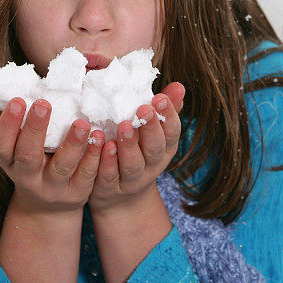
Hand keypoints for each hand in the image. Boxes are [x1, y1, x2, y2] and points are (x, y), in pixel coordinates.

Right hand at [0, 96, 105, 214]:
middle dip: (35, 129)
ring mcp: (54, 188)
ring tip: (82, 122)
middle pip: (29, 156)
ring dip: (73, 144)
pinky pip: (87, 175)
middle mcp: (29, 177)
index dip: (7, 124)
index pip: (2, 145)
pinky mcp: (78, 193)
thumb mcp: (10, 149)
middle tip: (44, 103)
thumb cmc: (28, 163)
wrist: (47, 208)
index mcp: (10, 163)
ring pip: (63, 167)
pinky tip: (102, 138)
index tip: (17, 100)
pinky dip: (95, 157)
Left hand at [87, 82, 185, 214]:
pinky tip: (104, 147)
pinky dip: (108, 163)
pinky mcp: (111, 188)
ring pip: (133, 164)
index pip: (172, 132)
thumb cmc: (138, 151)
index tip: (159, 98)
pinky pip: (110, 177)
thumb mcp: (153, 132)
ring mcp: (132, 179)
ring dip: (129, 146)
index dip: (167, 116)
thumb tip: (179, 86)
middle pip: (154, 148)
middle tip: (143, 110)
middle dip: (150, 129)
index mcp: (165, 148)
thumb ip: (164, 110)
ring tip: (123, 126)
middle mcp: (152, 165)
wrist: (120, 196)